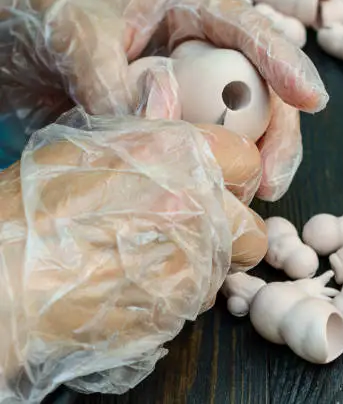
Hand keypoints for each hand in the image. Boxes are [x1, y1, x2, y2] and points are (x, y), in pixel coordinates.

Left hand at [0, 0, 327, 200]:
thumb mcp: (80, 38)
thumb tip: (152, 133)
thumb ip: (113, 82)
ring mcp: (197, 88)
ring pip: (245, 124)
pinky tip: (216, 198)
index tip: (310, 99)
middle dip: (277, 133)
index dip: (283, 62)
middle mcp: (205, 49)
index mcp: (190, 8)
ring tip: (246, 198)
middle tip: (270, 180)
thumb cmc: (59, 23)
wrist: (29, 51)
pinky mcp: (184, 120)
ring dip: (251, 162)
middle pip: (262, 87)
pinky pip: (213, 147)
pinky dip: (218, 173)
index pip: (248, 28)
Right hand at [0, 110, 266, 400]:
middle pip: (253, 228)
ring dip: (203, 267)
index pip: (247, 160)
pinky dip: (177, 296)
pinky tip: (137, 283)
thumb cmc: (34, 204)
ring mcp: (188, 264)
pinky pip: (194, 304)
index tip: (223, 187)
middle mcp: (194, 206)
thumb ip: (142, 124)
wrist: (7, 274)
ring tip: (155, 258)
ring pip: (226, 271)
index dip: (236, 176)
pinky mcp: (174, 311)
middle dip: (233, 233)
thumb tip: (165, 96)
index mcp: (176, 154)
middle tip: (201, 231)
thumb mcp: (86, 144)